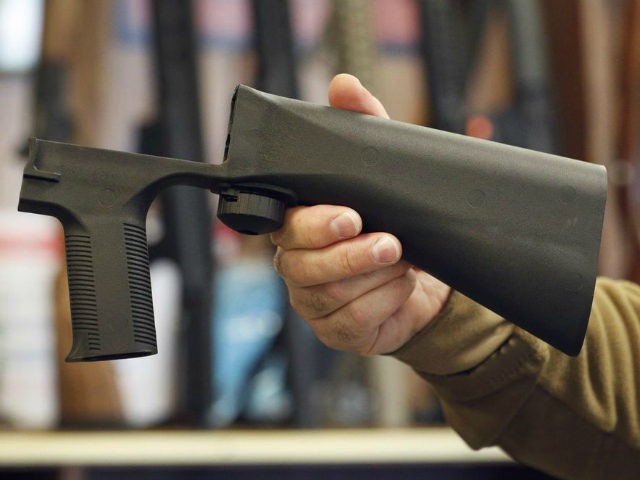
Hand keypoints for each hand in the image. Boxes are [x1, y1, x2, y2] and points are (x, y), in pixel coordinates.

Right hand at [271, 74, 450, 354]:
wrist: (421, 278)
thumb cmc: (389, 222)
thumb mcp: (380, 171)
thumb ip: (362, 126)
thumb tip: (343, 86)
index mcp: (298, 225)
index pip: (289, 226)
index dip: (316, 224)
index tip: (350, 216)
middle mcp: (298, 264)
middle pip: (304, 265)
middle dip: (350, 255)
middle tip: (388, 243)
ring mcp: (314, 300)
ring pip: (332, 294)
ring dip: (376, 278)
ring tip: (404, 263)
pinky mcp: (336, 329)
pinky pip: (354, 320)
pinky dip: (386, 302)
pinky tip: (401, 288)